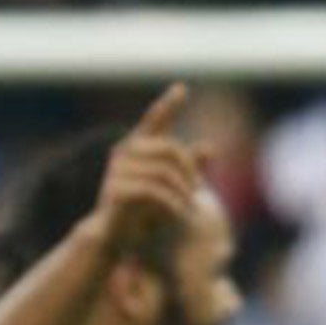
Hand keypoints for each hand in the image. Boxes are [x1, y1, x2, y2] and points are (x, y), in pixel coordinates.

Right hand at [87, 83, 204, 252]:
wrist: (113, 235)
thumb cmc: (141, 209)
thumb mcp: (170, 187)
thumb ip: (188, 168)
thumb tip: (212, 148)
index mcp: (136, 147)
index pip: (153, 120)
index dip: (167, 105)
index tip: (181, 89)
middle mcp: (124, 153)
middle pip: (169, 149)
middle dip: (189, 169)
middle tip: (200, 190)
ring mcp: (117, 171)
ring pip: (163, 171)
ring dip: (182, 190)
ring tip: (190, 206)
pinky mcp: (115, 191)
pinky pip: (152, 190)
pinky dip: (170, 202)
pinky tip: (178, 212)